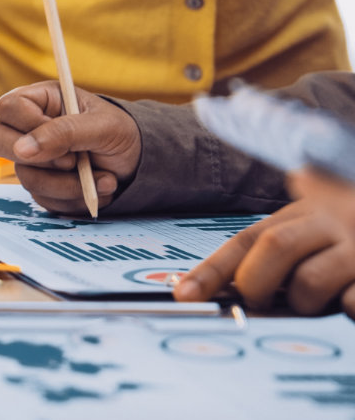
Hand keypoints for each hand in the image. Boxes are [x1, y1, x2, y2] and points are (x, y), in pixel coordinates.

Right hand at [0, 81, 140, 213]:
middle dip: (38, 159)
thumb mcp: (103, 126)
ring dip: (66, 184)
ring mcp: (32, 158)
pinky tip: (94, 189)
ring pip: (24, 177)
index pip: (7, 108)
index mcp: (41, 101)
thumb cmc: (123, 134)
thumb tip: (23, 149)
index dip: (27, 125)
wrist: (139, 165)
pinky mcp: (40, 184)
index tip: (61, 139)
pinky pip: (41, 198)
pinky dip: (72, 198)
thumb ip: (64, 132)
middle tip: (71, 162)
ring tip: (102, 179)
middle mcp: (29, 128)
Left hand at [175, 199, 354, 316]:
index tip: (184, 296)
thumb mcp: (303, 235)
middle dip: (256, 283)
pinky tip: (347, 300)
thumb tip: (193, 289)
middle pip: (274, 245)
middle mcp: (330, 222)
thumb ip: (258, 257)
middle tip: (260, 301)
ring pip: (311, 279)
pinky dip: (344, 306)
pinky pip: (352, 301)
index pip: (245, 240)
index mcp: (300, 215)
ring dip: (303, 302)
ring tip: (314, 300)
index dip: (212, 270)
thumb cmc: (342, 240)